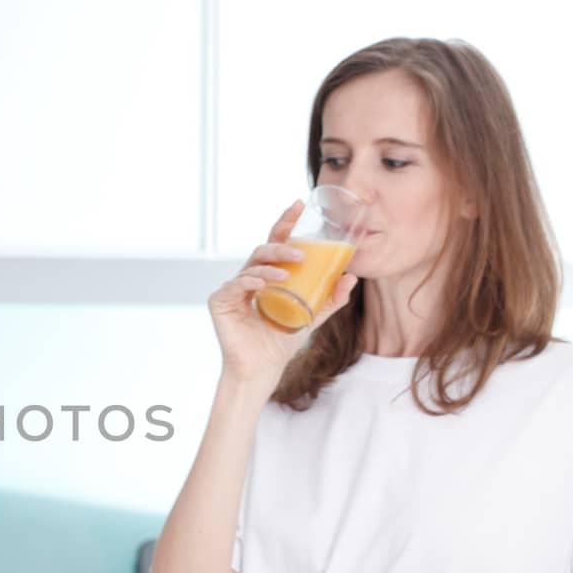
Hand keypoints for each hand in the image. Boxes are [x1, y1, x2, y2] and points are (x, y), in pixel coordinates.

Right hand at [210, 200, 357, 386]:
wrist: (261, 369)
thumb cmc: (281, 342)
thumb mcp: (312, 317)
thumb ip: (331, 299)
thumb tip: (352, 276)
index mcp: (266, 276)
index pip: (275, 242)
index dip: (285, 222)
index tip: (299, 204)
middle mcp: (248, 277)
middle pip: (263, 250)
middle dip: (282, 244)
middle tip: (302, 252)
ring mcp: (232, 288)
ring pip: (252, 264)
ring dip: (271, 264)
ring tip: (289, 271)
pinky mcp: (220, 301)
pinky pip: (237, 284)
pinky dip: (252, 280)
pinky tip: (266, 283)